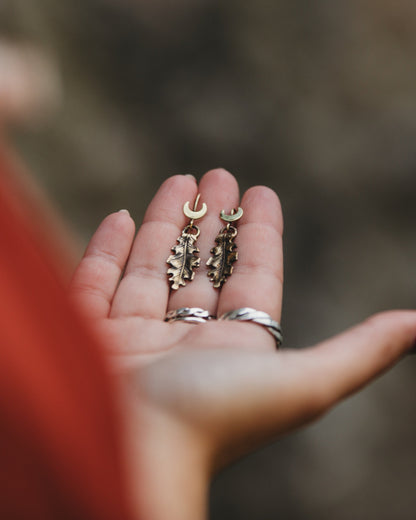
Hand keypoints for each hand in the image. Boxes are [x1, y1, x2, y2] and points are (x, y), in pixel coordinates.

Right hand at [70, 169, 415, 519]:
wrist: (133, 454)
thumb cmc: (217, 417)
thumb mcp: (305, 382)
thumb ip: (361, 352)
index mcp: (235, 347)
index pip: (252, 277)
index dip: (260, 234)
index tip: (260, 193)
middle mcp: (187, 341)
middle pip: (203, 266)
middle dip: (212, 219)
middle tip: (217, 176)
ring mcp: (136, 337)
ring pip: (153, 267)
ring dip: (166, 223)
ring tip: (179, 181)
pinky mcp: (90, 335)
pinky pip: (98, 282)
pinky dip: (108, 249)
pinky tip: (121, 214)